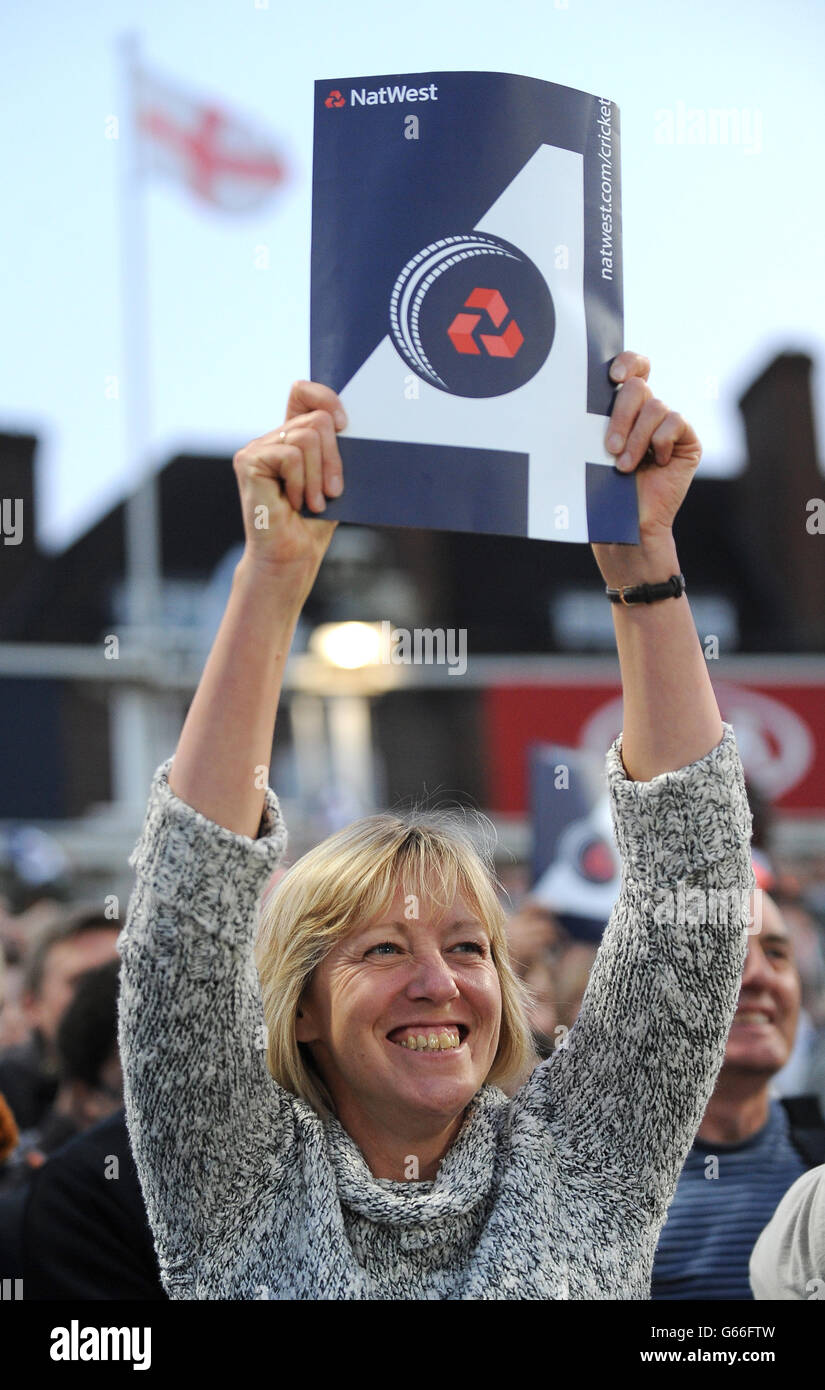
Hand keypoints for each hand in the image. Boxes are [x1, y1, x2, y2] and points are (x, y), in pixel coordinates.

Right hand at [233, 381, 346, 584]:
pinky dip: (302, 483)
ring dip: (320, 476)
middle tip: (333, 492)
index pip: (303, 392)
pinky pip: (291, 455)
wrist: (291, 557)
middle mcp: (271, 438)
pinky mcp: (248, 460)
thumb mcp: (333, 479)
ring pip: (308, 436)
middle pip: (317, 419)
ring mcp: (256, 448)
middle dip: (334, 458)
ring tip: (314, 502)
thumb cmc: (314, 523)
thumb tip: (349, 423)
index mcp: (291, 438)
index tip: (345, 425)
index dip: (326, 398)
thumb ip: (335, 449)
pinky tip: (294, 503)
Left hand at [592, 351, 701, 585]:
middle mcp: (647, 412)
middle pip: (638, 387)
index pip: (632, 367)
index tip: (612, 378)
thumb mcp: (591, 450)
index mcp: (623, 409)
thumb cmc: (601, 491)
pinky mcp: (688, 441)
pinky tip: (656, 464)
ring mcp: (669, 426)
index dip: (627, 363)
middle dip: (621, 415)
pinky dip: (660, 442)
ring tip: (624, 467)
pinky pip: (676, 423)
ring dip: (637, 438)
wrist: (626, 527)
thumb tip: (581, 391)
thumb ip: (596, 420)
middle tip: (609, 447)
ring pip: (656, 407)